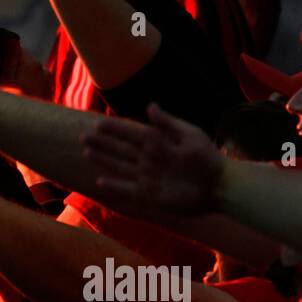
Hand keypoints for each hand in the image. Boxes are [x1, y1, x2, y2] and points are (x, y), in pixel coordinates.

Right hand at [84, 104, 225, 215]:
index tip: (98, 123)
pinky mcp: (148, 194)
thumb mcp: (190, 136)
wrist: (218, 186)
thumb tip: (149, 107)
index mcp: (159, 142)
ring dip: (103, 160)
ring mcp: (147, 177)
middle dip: (103, 143)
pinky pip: (126, 189)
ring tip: (86, 152)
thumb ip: (168, 124)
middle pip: (121, 149)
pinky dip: (114, 186)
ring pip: (119, 166)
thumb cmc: (208, 159)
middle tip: (84, 136)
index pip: (132, 133)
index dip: (116, 129)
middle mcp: (149, 159)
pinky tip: (100, 181)